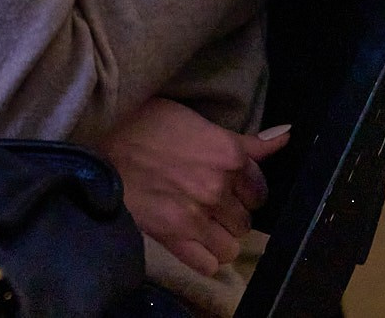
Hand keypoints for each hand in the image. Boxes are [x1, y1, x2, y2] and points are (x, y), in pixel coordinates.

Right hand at [102, 99, 288, 276]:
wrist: (97, 138)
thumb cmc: (143, 121)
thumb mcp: (195, 120)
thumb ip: (243, 138)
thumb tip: (286, 135)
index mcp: (229, 155)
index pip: (259, 188)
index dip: (243, 188)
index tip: (225, 184)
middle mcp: (219, 187)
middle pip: (246, 219)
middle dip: (229, 212)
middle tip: (205, 201)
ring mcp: (197, 214)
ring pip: (232, 244)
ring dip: (218, 236)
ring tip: (199, 224)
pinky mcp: (173, 235)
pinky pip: (209, 264)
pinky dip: (204, 257)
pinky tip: (192, 243)